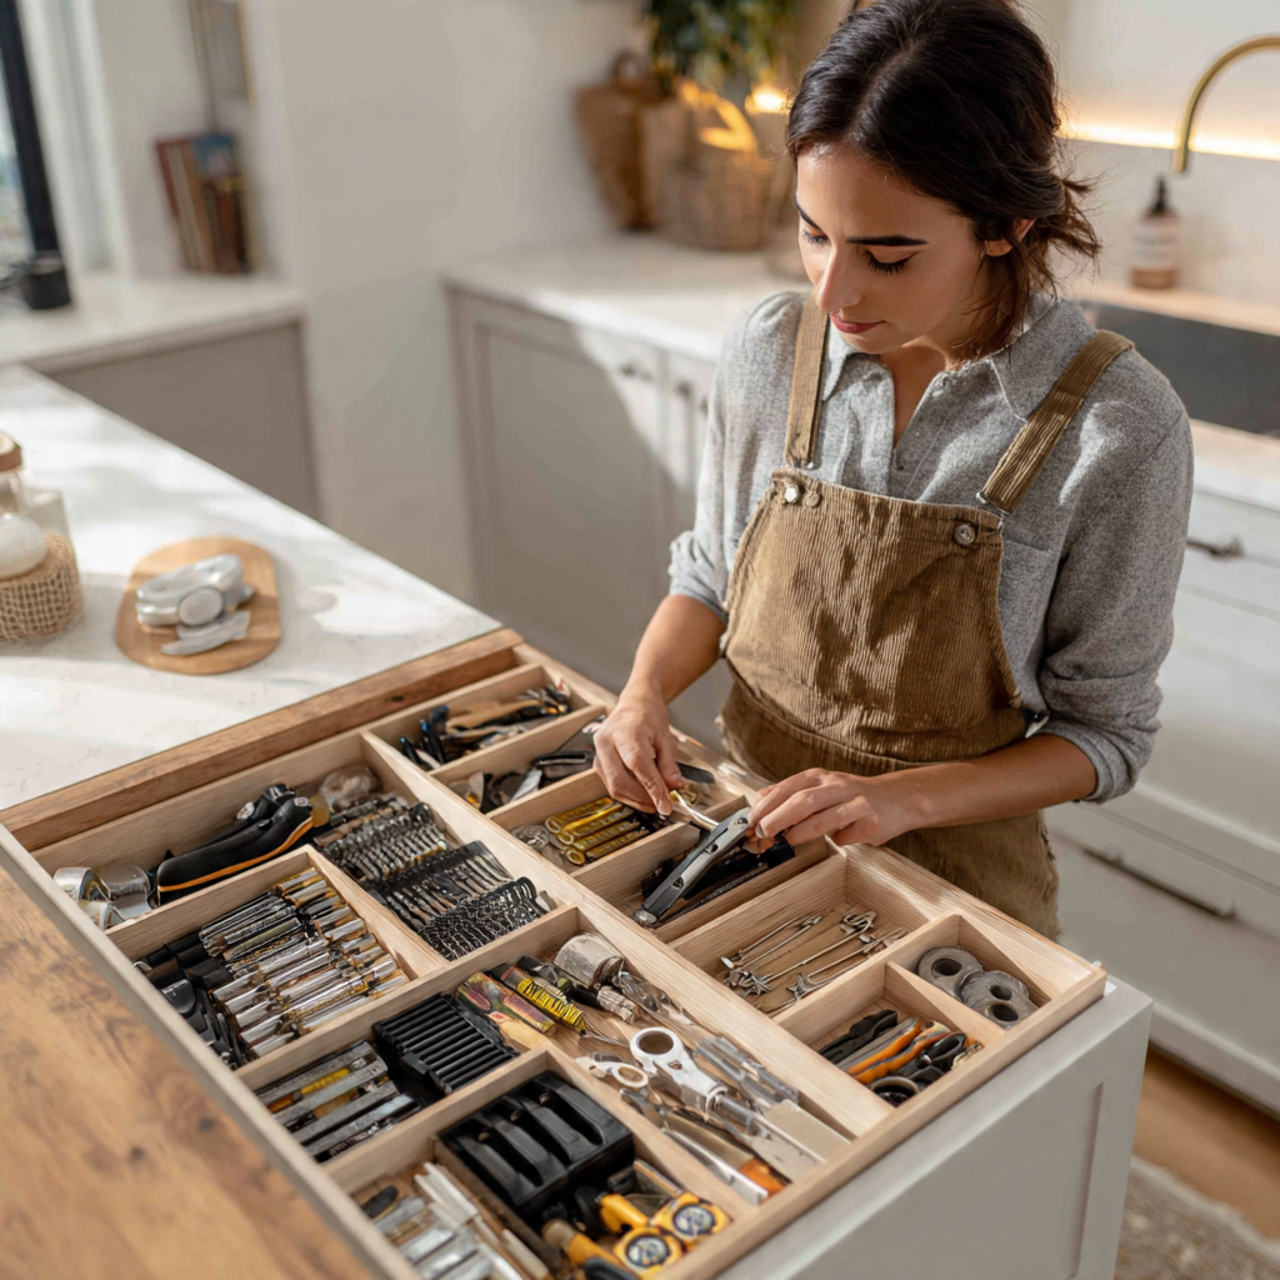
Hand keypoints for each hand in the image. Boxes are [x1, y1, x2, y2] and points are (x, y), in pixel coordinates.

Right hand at [593, 692, 684, 815]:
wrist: (634, 703)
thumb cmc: (649, 715)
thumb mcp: (665, 737)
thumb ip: (669, 764)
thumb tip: (674, 787)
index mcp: (624, 731)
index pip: (638, 765)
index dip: (652, 789)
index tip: (666, 806)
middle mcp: (606, 742)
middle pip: (620, 781)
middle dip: (642, 799)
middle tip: (661, 805)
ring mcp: (598, 752)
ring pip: (613, 787)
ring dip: (635, 799)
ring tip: (654, 798)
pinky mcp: (598, 761)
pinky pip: (611, 784)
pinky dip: (628, 792)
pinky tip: (642, 791)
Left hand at [745, 769, 919, 851]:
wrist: (898, 798)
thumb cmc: (853, 795)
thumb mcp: (821, 786)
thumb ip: (792, 793)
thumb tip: (760, 801)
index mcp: (820, 776)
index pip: (788, 788)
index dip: (767, 805)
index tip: (752, 821)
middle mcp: (837, 785)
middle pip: (803, 800)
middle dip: (779, 817)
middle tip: (764, 832)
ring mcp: (856, 802)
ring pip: (825, 816)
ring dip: (803, 830)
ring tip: (790, 840)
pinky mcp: (872, 821)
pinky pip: (850, 834)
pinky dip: (841, 840)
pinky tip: (839, 841)